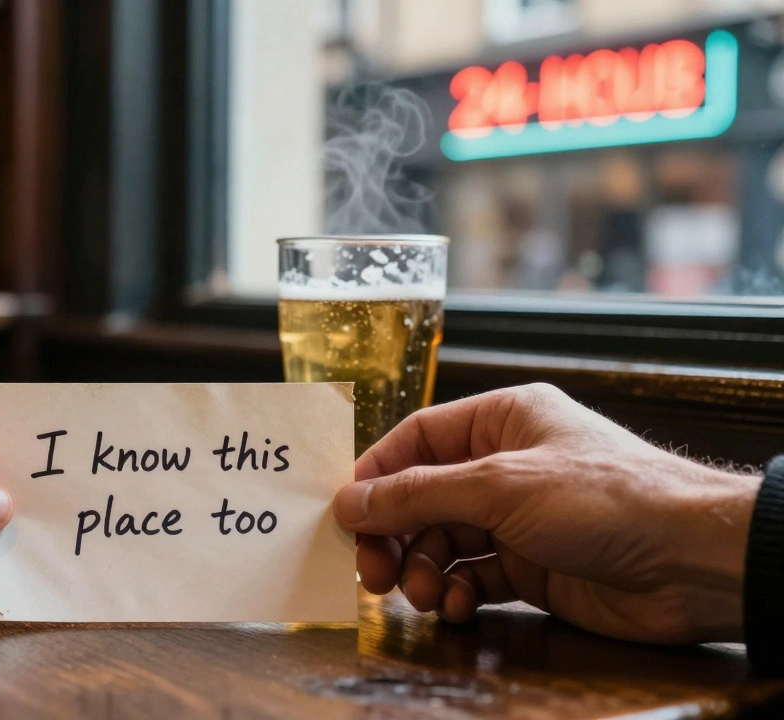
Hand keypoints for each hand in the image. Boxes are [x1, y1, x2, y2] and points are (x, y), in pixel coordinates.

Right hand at [332, 383, 760, 644]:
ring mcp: (518, 518)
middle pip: (422, 497)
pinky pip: (473, 576)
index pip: (416, 441)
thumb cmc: (605, 498)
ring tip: (425, 595)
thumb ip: (418, 494)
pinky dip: (457, 593)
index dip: (375, 476)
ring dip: (424, 570)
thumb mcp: (499, 486)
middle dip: (395, 535)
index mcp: (501, 420)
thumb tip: (348, 501)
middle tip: (373, 572)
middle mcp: (505, 465)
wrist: (691, 563)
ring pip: (443, 541)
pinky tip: (458, 606)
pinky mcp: (532, 565)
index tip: (342, 515)